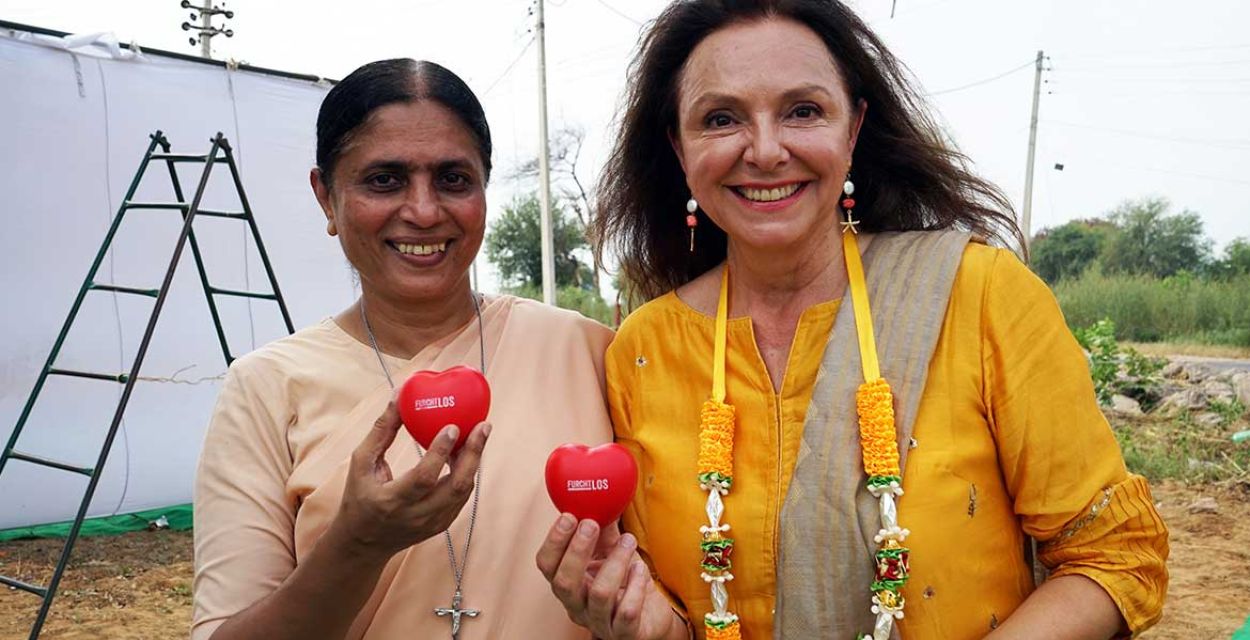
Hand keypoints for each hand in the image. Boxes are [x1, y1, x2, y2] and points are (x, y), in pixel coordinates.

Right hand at [331, 395, 489, 561]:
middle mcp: (415, 516)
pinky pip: (462, 497)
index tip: (453, 426)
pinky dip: (468, 473)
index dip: (440, 452)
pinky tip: (469, 452)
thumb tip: (400, 395)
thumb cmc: (359, 496)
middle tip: (483, 425)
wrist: (363, 543)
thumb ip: (381, 430)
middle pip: (455, 487)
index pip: (423, 478)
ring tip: (478, 433)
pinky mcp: (442, 525)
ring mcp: (432, 524)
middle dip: (473, 454)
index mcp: (391, 501)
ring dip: (474, 461)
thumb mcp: (361, 463)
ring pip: (464, 491)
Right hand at [536, 515, 683, 639]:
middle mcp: (577, 606)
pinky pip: (627, 612)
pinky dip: (636, 586)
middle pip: (564, 583)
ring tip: (629, 542)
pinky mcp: (624, 634)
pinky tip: (641, 570)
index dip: (554, 541)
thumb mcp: (611, 552)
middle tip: (592, 524)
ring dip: (615, 562)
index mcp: (569, 583)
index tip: (568, 515)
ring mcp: (600, 622)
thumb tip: (598, 495)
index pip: (547, 566)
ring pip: (599, 595)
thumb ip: (603, 529)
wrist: (650, 616)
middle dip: (577, 550)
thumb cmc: (625, 583)